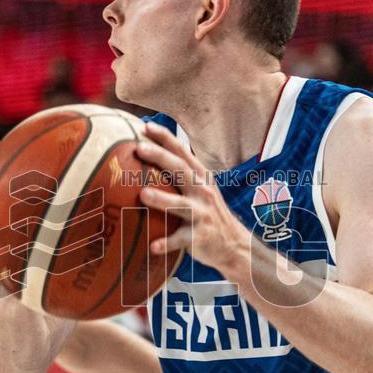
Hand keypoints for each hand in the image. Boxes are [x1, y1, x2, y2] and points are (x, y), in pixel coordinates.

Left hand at [136, 122, 248, 271]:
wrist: (234, 245)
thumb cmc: (207, 213)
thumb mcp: (200, 189)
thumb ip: (181, 174)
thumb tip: (149, 157)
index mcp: (200, 177)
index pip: (182, 152)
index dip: (165, 137)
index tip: (145, 126)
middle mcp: (203, 191)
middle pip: (180, 170)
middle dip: (160, 157)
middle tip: (138, 148)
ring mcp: (202, 214)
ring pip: (181, 205)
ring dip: (162, 199)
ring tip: (143, 194)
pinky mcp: (200, 237)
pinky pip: (181, 240)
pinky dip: (167, 243)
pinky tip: (152, 247)